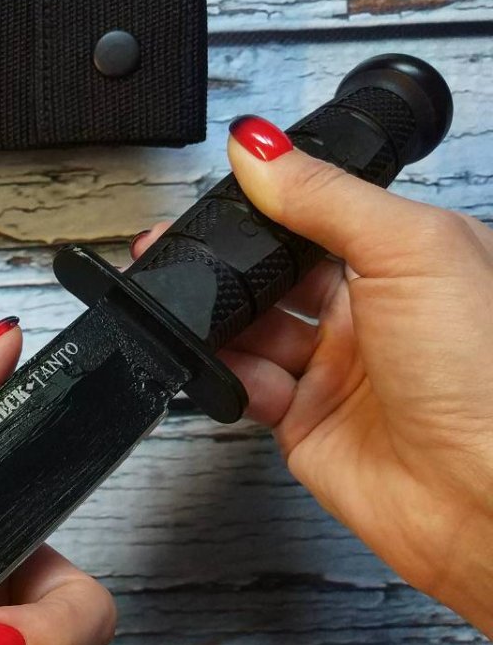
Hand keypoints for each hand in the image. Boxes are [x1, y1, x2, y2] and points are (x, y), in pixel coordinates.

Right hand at [132, 116, 492, 633]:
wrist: (481, 497)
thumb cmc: (486, 377)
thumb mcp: (409, 250)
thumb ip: (325, 196)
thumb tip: (259, 146)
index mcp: (408, 255)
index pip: (317, 214)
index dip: (264, 204)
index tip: (218, 193)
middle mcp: (371, 310)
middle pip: (275, 272)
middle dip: (227, 265)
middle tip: (182, 255)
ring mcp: (336, 368)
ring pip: (252, 330)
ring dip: (222, 323)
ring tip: (203, 318)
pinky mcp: (305, 422)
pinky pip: (246, 388)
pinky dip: (229, 379)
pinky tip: (236, 373)